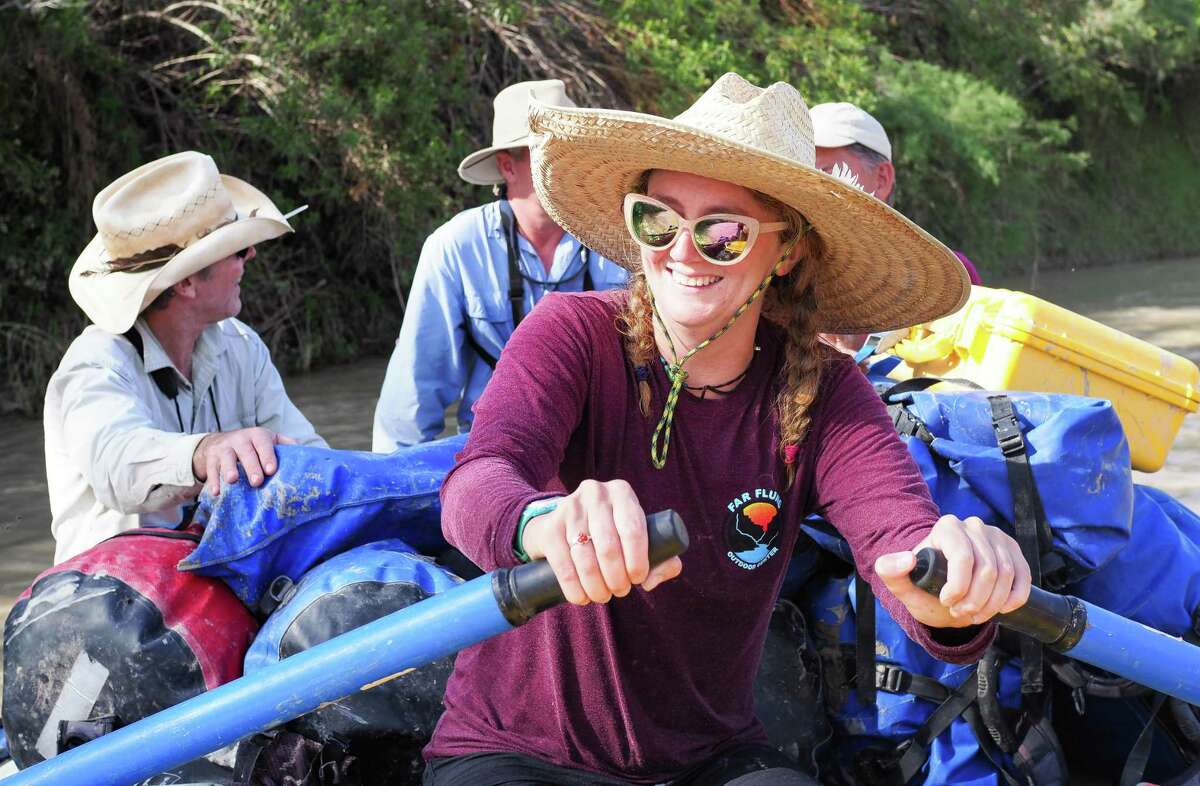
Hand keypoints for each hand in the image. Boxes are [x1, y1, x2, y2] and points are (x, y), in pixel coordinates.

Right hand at [192, 427, 298, 496]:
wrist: (220, 442)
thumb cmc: (253, 445)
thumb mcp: (269, 440)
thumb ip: (286, 444)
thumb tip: (307, 454)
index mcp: (257, 436)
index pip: (264, 444)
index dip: (268, 456)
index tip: (272, 470)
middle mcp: (240, 440)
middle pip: (246, 453)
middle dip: (251, 467)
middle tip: (257, 482)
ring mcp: (224, 449)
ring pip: (226, 459)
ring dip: (229, 470)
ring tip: (232, 481)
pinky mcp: (211, 459)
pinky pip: (212, 470)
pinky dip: (213, 481)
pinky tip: (216, 492)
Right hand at [520, 479, 683, 605]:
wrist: (561, 524)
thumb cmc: (609, 534)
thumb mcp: (635, 536)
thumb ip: (660, 557)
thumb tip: (651, 579)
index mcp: (622, 492)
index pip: (633, 529)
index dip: (638, 561)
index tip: (639, 579)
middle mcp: (595, 494)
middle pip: (609, 547)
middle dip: (617, 578)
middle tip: (621, 591)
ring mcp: (569, 509)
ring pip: (585, 558)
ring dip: (596, 587)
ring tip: (603, 596)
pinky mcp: (549, 528)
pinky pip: (563, 565)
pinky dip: (574, 588)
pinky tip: (582, 598)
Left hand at [874, 514, 1030, 627]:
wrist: (944, 594)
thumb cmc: (923, 587)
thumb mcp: (902, 585)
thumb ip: (890, 571)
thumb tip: (907, 559)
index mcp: (946, 527)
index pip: (962, 557)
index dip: (959, 586)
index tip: (947, 603)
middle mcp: (974, 526)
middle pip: (987, 569)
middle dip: (975, 599)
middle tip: (960, 613)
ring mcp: (997, 537)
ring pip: (1007, 574)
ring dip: (993, 603)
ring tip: (974, 614)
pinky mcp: (1013, 551)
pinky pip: (1024, 576)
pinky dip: (1015, 597)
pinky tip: (1002, 609)